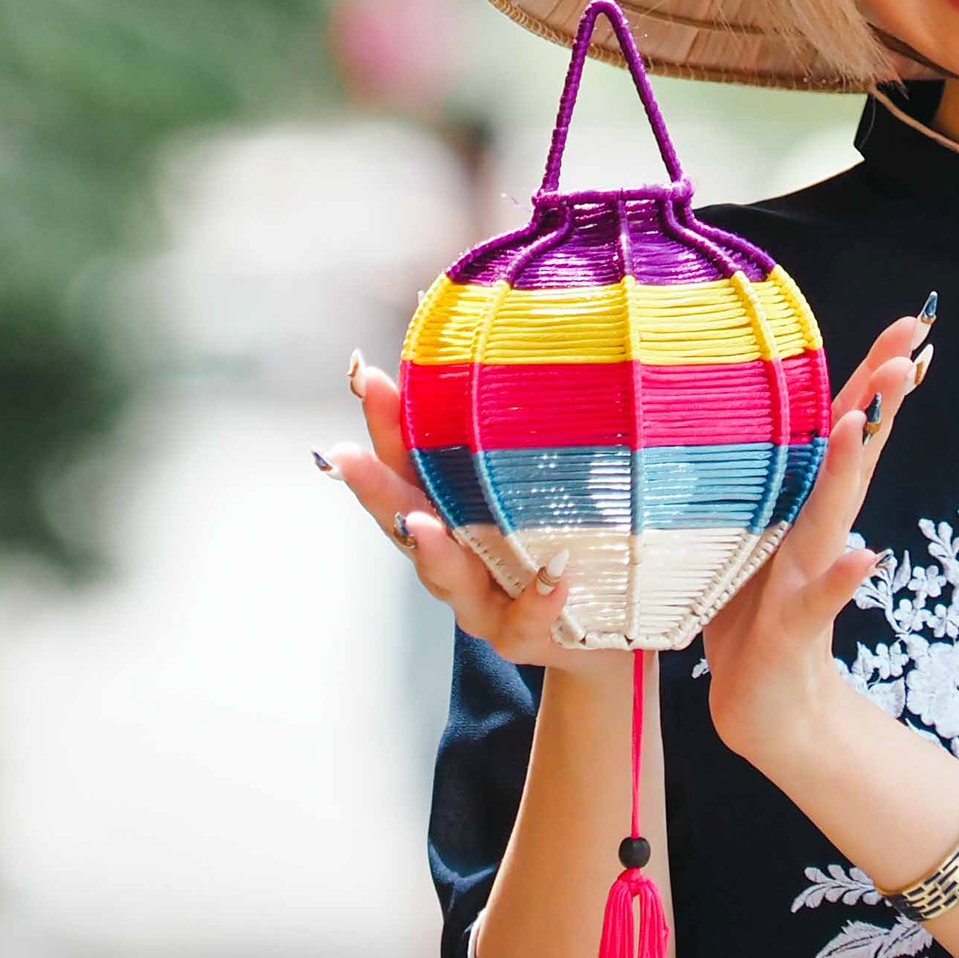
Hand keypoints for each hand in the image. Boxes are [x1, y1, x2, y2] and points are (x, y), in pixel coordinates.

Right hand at [325, 348, 613, 675]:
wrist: (615, 632)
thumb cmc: (572, 542)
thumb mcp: (545, 484)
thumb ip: (522, 429)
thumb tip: (512, 322)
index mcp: (451, 512)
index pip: (408, 460)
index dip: (385, 421)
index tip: (367, 375)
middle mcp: (454, 557)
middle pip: (403, 518)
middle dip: (373, 486)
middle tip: (344, 456)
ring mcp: (485, 602)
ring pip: (448, 579)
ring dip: (432, 551)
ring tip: (422, 525)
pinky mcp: (528, 635)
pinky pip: (528, 619)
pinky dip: (538, 597)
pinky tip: (553, 573)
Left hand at [701, 309, 934, 773]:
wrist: (765, 707)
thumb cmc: (753, 611)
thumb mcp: (751, 531)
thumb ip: (769, 477)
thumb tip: (756, 408)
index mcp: (805, 504)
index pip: (844, 427)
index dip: (874, 376)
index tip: (915, 324)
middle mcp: (819, 533)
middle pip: (853, 455)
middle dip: (879, 400)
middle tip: (912, 347)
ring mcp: (812, 579)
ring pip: (831, 513)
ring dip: (849, 467)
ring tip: (864, 421)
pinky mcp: (794, 628)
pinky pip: (818, 600)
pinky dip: (843, 579)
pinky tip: (868, 555)